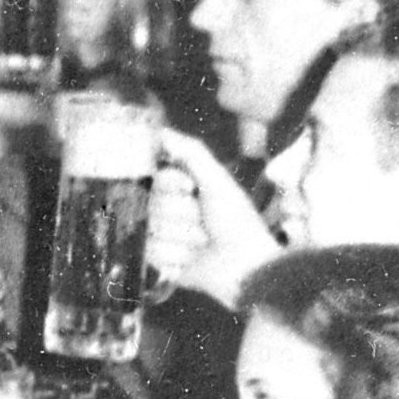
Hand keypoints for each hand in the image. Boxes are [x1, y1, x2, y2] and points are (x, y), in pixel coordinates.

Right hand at [150, 129, 277, 304]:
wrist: (247, 268)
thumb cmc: (238, 223)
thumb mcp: (218, 181)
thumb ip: (190, 152)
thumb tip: (160, 131)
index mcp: (180, 188)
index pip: (156, 178)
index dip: (172, 185)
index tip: (191, 190)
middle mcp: (166, 210)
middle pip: (151, 204)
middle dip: (180, 214)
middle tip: (202, 222)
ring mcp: (160, 237)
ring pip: (150, 229)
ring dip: (180, 237)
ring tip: (201, 243)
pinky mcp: (157, 263)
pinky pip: (151, 252)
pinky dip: (175, 256)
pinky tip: (191, 260)